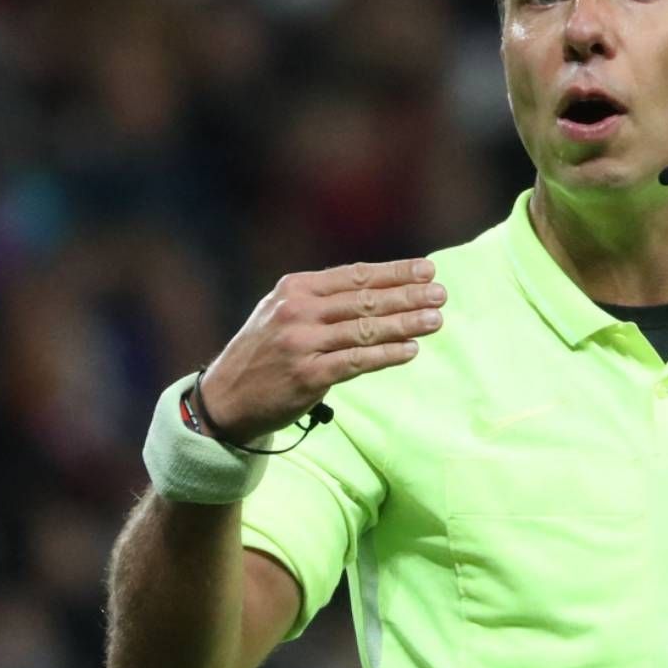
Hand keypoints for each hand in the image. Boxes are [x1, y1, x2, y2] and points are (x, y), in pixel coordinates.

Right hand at [196, 259, 445, 442]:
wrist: (226, 398)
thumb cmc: (264, 352)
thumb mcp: (282, 311)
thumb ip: (322, 298)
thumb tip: (379, 287)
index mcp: (295, 288)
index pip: (355, 275)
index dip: (395, 272)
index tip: (427, 269)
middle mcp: (298, 310)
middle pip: (365, 299)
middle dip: (408, 295)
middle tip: (441, 293)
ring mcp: (302, 343)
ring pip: (365, 329)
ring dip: (405, 324)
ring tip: (436, 319)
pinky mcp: (308, 375)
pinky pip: (357, 361)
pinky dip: (387, 355)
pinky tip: (411, 350)